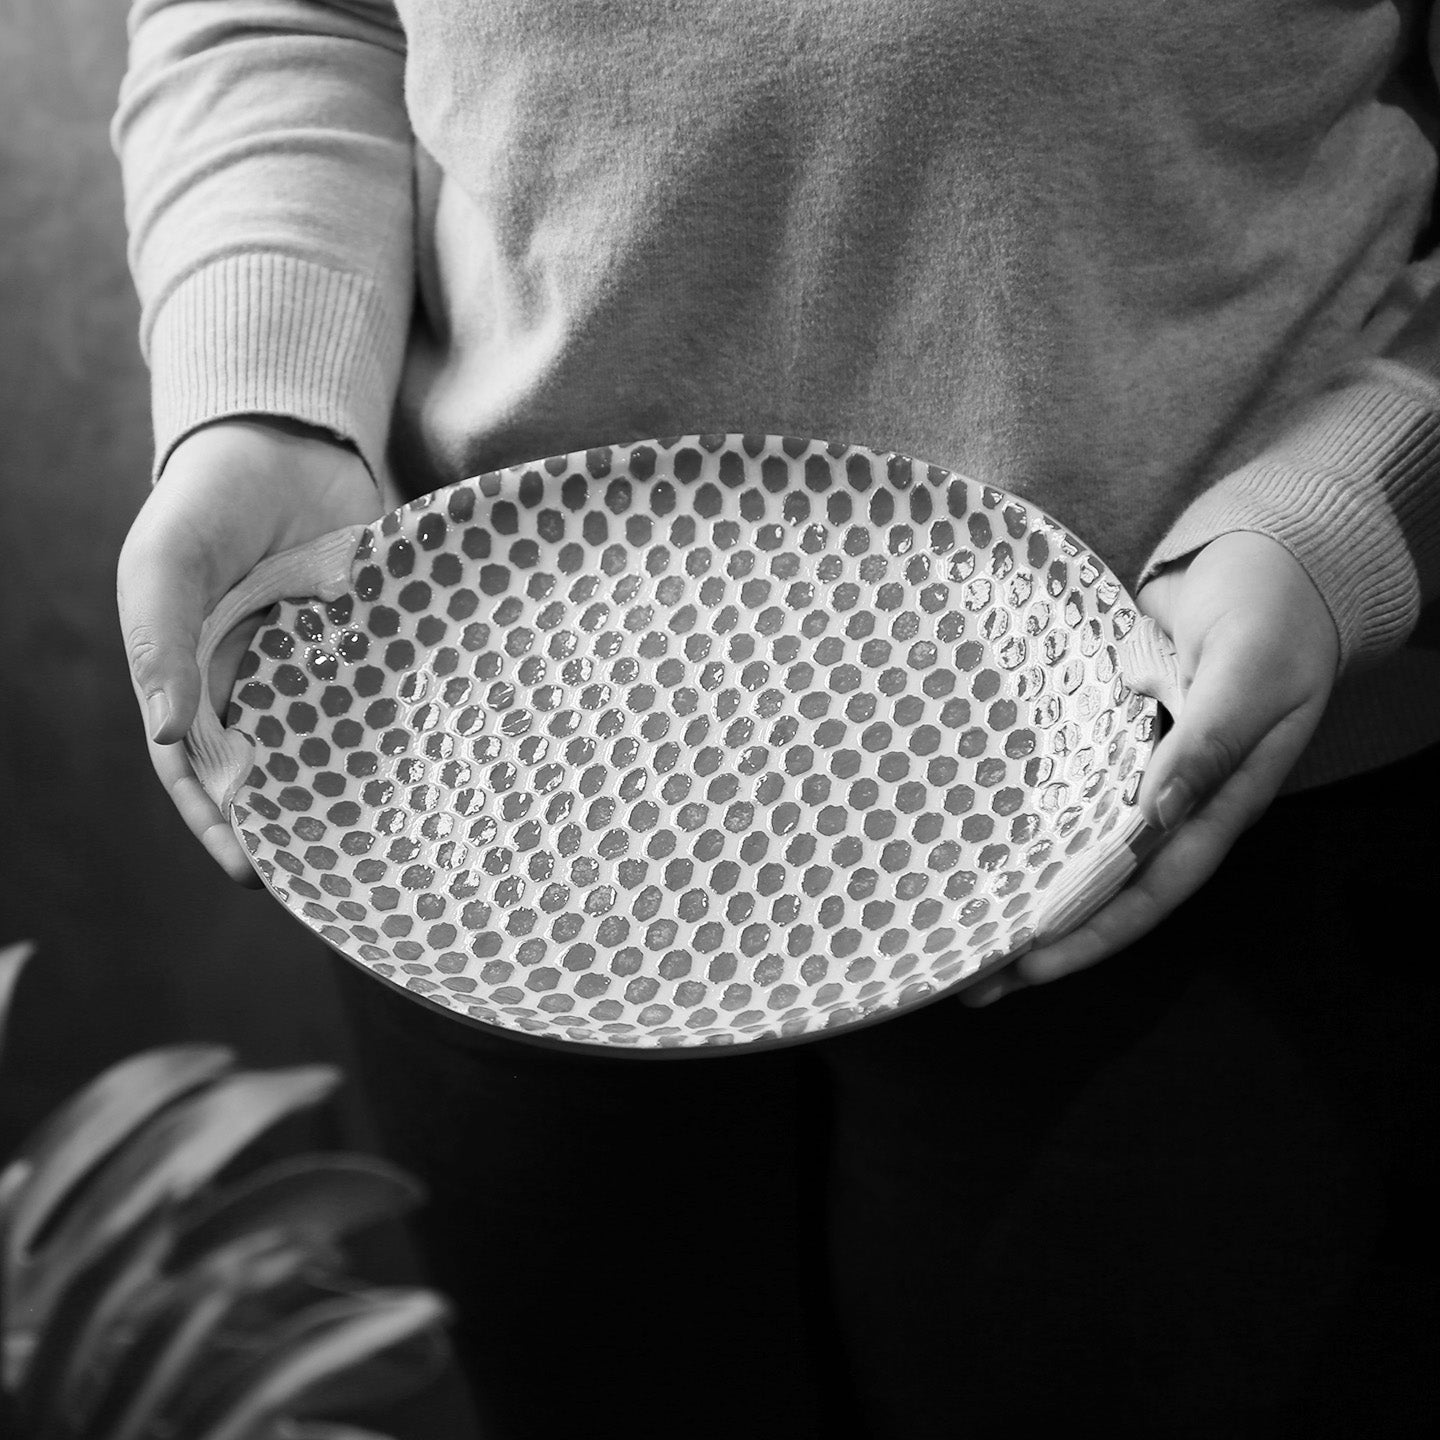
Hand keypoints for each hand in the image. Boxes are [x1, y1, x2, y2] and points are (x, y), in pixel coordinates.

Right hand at [117, 419, 381, 884]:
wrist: (284, 444)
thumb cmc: (206, 507)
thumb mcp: (165, 567)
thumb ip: (160, 643)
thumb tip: (164, 734)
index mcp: (195, 685)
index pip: (202, 775)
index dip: (224, 827)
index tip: (254, 874)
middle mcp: (259, 688)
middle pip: (276, 774)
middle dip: (300, 827)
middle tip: (335, 879)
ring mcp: (318, 669)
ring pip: (337, 745)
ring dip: (359, 790)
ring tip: (392, 842)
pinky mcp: (372, 643)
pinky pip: (387, 696)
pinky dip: (405, 731)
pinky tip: (437, 767)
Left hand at [962, 530, 1340, 1004]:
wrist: (1268, 557)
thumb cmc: (1274, 614)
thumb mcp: (1250, 674)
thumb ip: (1208, 742)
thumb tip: (1154, 813)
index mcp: (1217, 805)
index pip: (1148, 890)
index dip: (1090, 933)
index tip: (1026, 965)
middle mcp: (1173, 802)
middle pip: (1103, 886)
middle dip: (1041, 934)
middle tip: (970, 974)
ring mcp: (1138, 770)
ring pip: (1076, 843)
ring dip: (1025, 883)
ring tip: (959, 923)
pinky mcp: (1110, 734)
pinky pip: (1063, 785)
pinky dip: (1025, 815)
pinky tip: (975, 836)